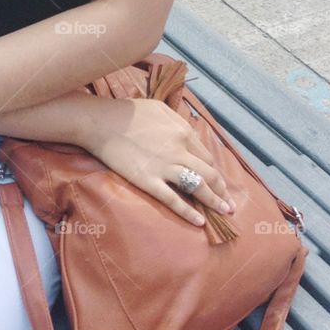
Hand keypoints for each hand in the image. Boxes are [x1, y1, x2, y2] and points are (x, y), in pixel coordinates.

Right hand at [76, 97, 234, 226]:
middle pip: (209, 173)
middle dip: (222, 190)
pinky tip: (199, 221)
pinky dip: (188, 212)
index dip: (216, 173)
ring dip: (214, 201)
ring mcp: (164, 166)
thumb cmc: (128, 112)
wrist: (100, 122)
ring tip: (223, 213)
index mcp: (183, 132)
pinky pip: (173, 199)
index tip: (221, 184)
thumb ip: (177, 122)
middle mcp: (179, 150)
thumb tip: (188, 132)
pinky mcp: (148, 180)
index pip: (207, 157)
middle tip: (229, 204)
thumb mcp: (160, 108)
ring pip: (197, 186)